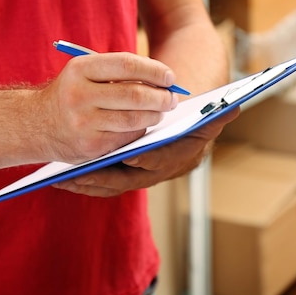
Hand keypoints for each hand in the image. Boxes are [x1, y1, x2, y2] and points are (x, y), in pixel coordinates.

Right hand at [37, 52, 178, 163]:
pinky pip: (127, 138)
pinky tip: (143, 125)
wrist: (34, 125)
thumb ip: (117, 71)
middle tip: (172, 98)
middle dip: (161, 97)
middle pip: (135, 95)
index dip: (154, 71)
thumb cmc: (70, 93)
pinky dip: (140, 131)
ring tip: (162, 111)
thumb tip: (163, 79)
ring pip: (134, 119)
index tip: (170, 76)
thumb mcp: (83, 73)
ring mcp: (84, 124)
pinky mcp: (90, 147)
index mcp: (79, 70)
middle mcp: (79, 95)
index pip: (127, 65)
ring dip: (155, 115)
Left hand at [52, 108, 239, 195]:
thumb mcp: (206, 111)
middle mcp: (163, 172)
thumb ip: (216, 113)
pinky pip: (103, 182)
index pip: (166, 162)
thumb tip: (234, 108)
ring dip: (88, 184)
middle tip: (79, 174)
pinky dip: (84, 181)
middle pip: (131, 181)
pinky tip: (62, 177)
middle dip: (104, 178)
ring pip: (113, 185)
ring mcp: (143, 176)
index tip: (132, 156)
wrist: (186, 122)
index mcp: (183, 158)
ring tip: (61, 178)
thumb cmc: (191, 109)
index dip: (150, 160)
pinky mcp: (126, 175)